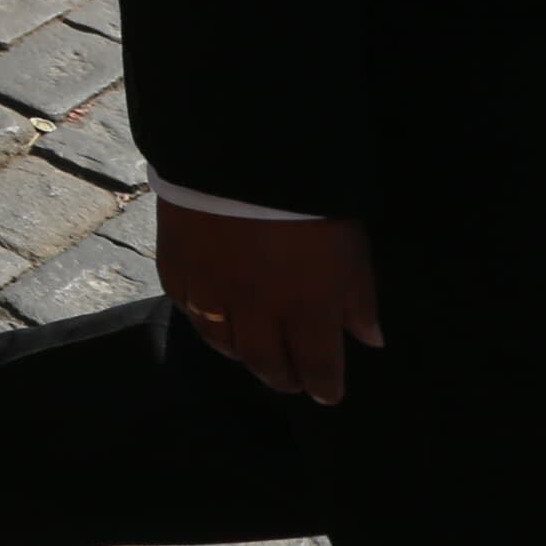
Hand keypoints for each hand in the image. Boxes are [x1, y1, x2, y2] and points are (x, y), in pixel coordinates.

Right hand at [159, 201, 378, 403]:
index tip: (327, 393)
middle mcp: (257, 311)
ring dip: (242, 354)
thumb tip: (369, 339)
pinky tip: (214, 317)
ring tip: (251, 353)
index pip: (317, 366)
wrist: (238, 152)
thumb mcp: (351, 245)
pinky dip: (205, 321)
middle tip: (290, 381)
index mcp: (308, 307)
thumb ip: (359, 297)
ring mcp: (213, 292)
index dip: (324, 385)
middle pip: (267, 363)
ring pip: (223, 344)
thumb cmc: (308, 197)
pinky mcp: (177, 270)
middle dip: (283, 378)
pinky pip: (189, 310)